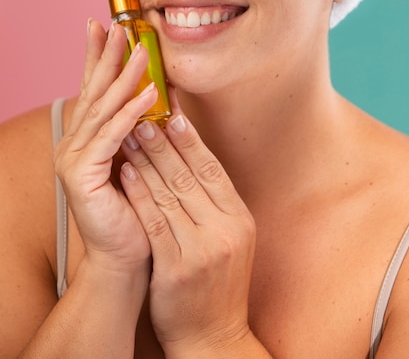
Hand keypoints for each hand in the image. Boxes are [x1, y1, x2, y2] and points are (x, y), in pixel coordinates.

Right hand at [54, 20, 157, 276]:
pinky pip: (113, 136)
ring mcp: (74, 158)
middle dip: (107, 55)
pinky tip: (150, 93)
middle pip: (94, 90)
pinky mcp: (82, 174)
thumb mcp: (136, 157)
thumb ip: (136, 127)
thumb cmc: (136, 206)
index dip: (97, 56)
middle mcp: (74, 142)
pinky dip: (132, 113)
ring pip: (104, 108)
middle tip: (118, 25)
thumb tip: (154, 92)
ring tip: (142, 51)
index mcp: (86, 137)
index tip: (104, 26)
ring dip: (125, 77)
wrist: (127, 254)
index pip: (93, 88)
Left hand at [120, 99, 256, 354]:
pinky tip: (126, 173)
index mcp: (240, 219)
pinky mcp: (176, 269)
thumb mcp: (231, 238)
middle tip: (145, 116)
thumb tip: (194, 157)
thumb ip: (215, 202)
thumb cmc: (218, 282)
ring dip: (147, 161)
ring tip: (130, 135)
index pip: (213, 170)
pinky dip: (138, 194)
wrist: (214, 337)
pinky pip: (153, 222)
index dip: (192, 141)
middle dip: (164, 143)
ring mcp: (202, 250)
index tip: (174, 115)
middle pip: (190, 177)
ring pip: (169, 194)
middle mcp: (225, 231)